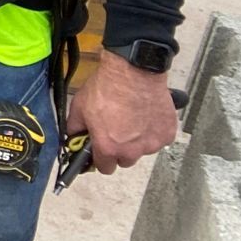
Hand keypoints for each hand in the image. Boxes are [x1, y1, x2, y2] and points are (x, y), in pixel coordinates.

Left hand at [65, 50, 179, 173]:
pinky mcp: (167, 134)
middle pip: (125, 160)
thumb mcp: (79, 107)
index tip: (100, 152)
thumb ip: (75, 127)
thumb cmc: (107, 88)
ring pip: (142, 150)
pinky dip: (152, 131)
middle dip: (119, 150)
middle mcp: (131, 151)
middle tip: (116, 130)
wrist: (133, 72)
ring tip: (131, 118)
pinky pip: (158, 139)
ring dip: (137, 140)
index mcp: (108, 147)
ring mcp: (152, 143)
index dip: (101, 159)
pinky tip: (145, 115)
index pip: (104, 168)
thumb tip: (73, 136)